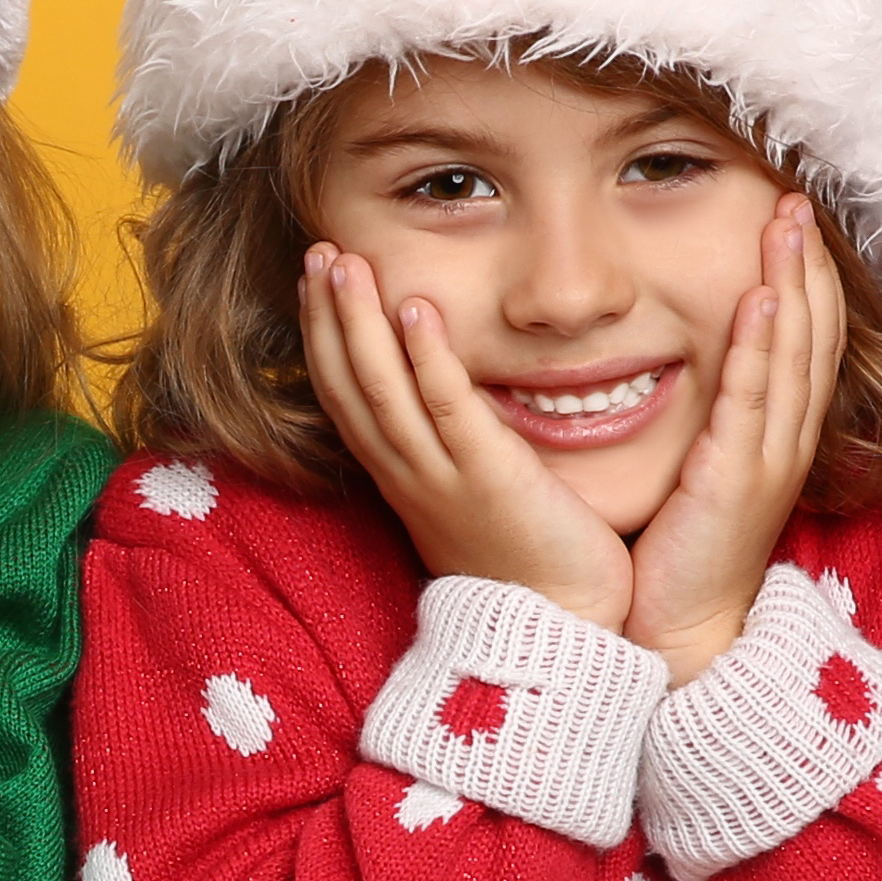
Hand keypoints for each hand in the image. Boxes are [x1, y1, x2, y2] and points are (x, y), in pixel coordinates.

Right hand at [298, 243, 637, 632]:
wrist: (564, 628)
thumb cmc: (529, 562)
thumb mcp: (472, 493)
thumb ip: (456, 443)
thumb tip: (451, 389)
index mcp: (402, 477)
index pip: (345, 396)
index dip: (324, 336)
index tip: (317, 280)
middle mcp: (408, 475)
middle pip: (348, 385)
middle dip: (327, 316)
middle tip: (317, 251)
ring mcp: (442, 477)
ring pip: (382, 390)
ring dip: (358, 322)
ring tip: (344, 262)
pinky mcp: (488, 478)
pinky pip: (448, 409)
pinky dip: (428, 358)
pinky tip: (418, 310)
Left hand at [621, 200, 843, 682]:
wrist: (680, 632)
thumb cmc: (684, 553)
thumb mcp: (709, 469)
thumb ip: (714, 418)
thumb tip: (695, 362)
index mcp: (780, 436)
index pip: (808, 340)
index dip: (808, 278)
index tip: (793, 222)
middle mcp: (787, 440)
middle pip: (813, 334)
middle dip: (808, 263)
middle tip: (798, 199)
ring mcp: (768, 458)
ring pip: (794, 354)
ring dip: (792, 283)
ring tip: (786, 222)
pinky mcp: (735, 478)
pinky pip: (753, 399)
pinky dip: (761, 346)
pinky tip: (760, 298)